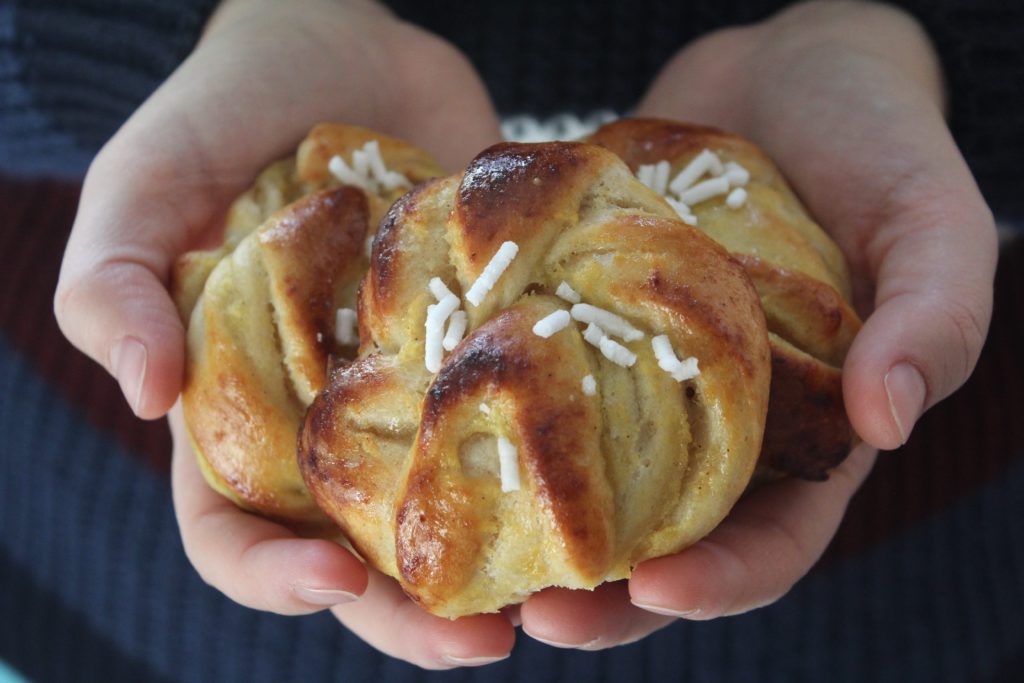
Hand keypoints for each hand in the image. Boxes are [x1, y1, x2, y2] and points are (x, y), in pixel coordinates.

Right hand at [55, 0, 510, 667]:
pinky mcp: (486, 348)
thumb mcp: (146, 180)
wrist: (348, 43)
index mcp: (237, 413)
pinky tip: (612, 496)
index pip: (234, 533)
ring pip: (455, 514)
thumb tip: (146, 397)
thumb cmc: (229, 109)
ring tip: (567, 600)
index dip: (273, 578)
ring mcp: (415, 390)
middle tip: (484, 643)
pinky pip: (520, 423)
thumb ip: (110, 280)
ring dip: (504, 570)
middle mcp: (329, 423)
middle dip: (411, 614)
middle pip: (362, 555)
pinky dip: (557, 469)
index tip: (334, 582)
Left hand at [520, 1, 995, 647]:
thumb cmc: (875, 144)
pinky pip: (546, 389)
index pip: (773, 542)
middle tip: (534, 614)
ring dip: (535, 530)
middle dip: (603, 592)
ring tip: (474, 554)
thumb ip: (937, 315)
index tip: (656, 592)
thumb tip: (890, 419)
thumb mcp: (930, 219)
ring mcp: (644, 383)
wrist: (780, 78)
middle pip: (663, 543)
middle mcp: (719, 430)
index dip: (721, 581)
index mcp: (809, 440)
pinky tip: (448, 434)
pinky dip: (504, 419)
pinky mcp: (587, 330)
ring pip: (588, 485)